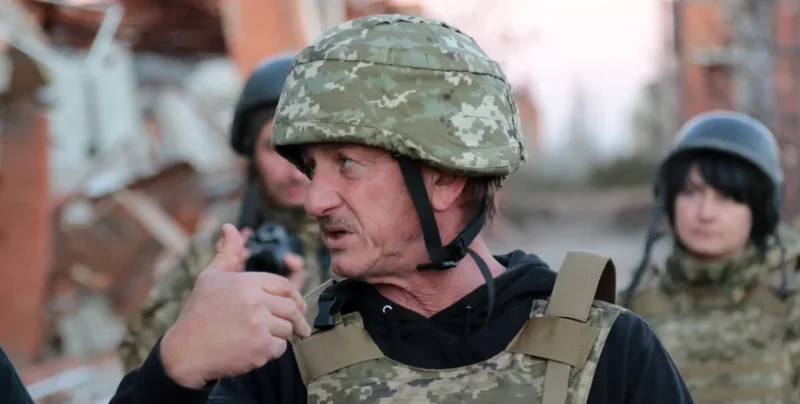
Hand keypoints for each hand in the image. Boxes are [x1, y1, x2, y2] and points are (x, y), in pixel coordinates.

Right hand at [160, 224, 310, 388]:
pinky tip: (256, 348)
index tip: (297, 304)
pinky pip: (281, 347)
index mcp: (246, 283)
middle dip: (293, 317)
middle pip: (291, 307)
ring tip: (263, 335)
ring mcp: (259, 326)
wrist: (185, 352)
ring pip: (288, 328)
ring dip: (280, 334)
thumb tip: (231, 228)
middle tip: (295, 325)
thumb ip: (228, 253)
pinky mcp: (261, 348)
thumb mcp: (211, 278)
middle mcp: (255, 302)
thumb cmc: (198, 313)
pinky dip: (273, 350)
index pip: (285, 285)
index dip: (293, 295)